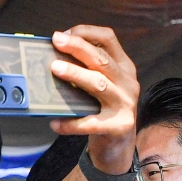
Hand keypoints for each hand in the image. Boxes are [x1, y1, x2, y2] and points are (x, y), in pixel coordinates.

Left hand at [49, 25, 138, 174]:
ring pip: (99, 84)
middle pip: (102, 59)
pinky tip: (55, 123)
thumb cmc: (103, 112)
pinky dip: (71, 123)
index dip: (86, 32)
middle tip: (56, 41)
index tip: (63, 33)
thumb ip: (87, 71)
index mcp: (124, 68)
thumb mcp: (102, 87)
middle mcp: (128, 83)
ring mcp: (125, 105)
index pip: (109, 39)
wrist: (118, 147)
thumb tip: (53, 58)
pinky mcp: (119, 127)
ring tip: (54, 69)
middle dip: (78, 47)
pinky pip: (91, 123)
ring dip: (76, 74)